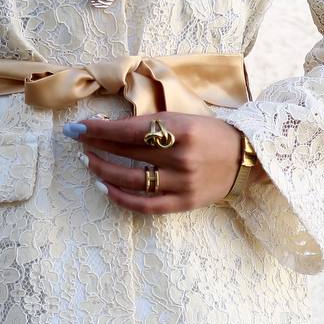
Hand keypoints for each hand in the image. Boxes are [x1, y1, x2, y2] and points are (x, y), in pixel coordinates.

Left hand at [65, 112, 245, 213]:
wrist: (246, 159)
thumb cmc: (210, 133)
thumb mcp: (184, 118)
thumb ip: (152, 123)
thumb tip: (110, 125)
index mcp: (180, 129)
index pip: (129, 130)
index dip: (100, 129)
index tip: (77, 127)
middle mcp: (180, 157)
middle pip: (127, 153)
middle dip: (96, 145)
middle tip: (77, 141)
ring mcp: (182, 183)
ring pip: (132, 180)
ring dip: (104, 170)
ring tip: (88, 162)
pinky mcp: (184, 203)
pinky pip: (146, 205)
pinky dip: (122, 197)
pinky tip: (105, 188)